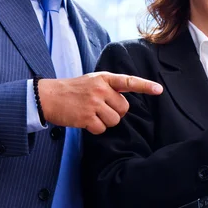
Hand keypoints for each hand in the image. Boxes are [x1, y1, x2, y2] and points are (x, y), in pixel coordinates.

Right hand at [38, 71, 162, 133]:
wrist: (48, 96)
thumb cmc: (73, 89)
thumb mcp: (93, 81)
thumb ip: (109, 87)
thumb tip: (124, 101)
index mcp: (104, 78)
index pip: (128, 81)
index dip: (145, 86)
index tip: (159, 89)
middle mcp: (100, 89)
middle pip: (124, 108)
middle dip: (115, 112)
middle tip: (100, 108)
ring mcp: (93, 103)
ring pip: (115, 120)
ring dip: (105, 121)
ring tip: (92, 113)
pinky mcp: (86, 117)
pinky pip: (102, 129)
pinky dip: (95, 128)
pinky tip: (85, 121)